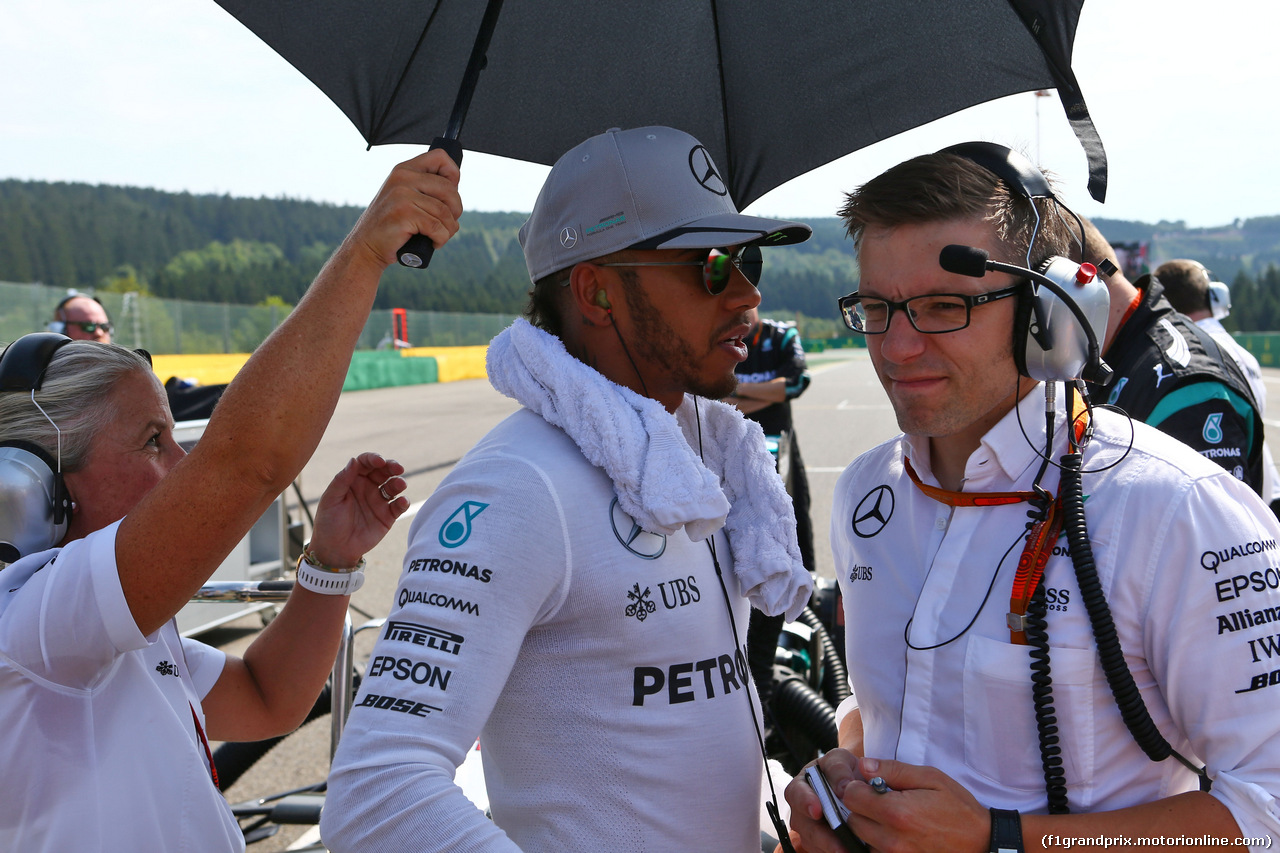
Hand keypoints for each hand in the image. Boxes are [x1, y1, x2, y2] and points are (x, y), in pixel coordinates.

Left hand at [306, 452, 408, 567]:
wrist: (335, 549)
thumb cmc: (329, 522)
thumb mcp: (331, 499)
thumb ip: (342, 479)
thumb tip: (354, 460)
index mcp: (353, 480)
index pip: (365, 463)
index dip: (373, 459)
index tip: (379, 461)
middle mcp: (368, 488)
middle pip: (383, 471)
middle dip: (392, 467)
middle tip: (398, 468)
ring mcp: (379, 502)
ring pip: (393, 486)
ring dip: (399, 483)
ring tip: (400, 485)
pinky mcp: (387, 516)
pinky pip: (399, 506)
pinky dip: (404, 502)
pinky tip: (403, 501)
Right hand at [346, 148, 462, 271]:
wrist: (366, 246)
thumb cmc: (392, 225)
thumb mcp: (404, 198)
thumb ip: (424, 187)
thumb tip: (456, 184)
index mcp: (404, 170)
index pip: (440, 156)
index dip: (453, 174)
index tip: (449, 195)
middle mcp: (402, 178)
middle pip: (449, 189)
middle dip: (455, 211)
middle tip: (447, 223)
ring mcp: (402, 195)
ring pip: (445, 212)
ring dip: (449, 229)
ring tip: (439, 236)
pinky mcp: (404, 214)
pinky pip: (438, 227)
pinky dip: (441, 239)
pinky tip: (434, 243)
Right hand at [784, 750, 863, 852]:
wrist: (854, 783)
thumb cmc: (842, 770)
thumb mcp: (840, 759)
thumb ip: (839, 768)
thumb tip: (843, 787)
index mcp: (801, 785)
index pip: (796, 794)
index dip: (805, 802)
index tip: (817, 810)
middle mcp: (801, 809)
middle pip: (804, 825)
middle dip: (822, 836)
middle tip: (839, 845)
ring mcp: (809, 827)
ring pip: (812, 842)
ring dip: (830, 848)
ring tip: (849, 851)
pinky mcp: (819, 842)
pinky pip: (822, 850)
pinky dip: (834, 851)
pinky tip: (849, 850)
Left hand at [846, 757, 988, 852]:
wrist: (981, 842)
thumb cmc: (958, 808)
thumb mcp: (930, 778)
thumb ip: (894, 770)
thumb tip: (864, 765)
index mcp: (897, 812)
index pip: (850, 796)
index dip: (856, 786)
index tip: (869, 785)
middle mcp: (891, 839)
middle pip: (852, 819)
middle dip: (860, 806)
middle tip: (881, 800)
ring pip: (861, 838)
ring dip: (869, 825)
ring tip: (892, 817)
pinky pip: (874, 851)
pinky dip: (878, 841)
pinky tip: (897, 832)